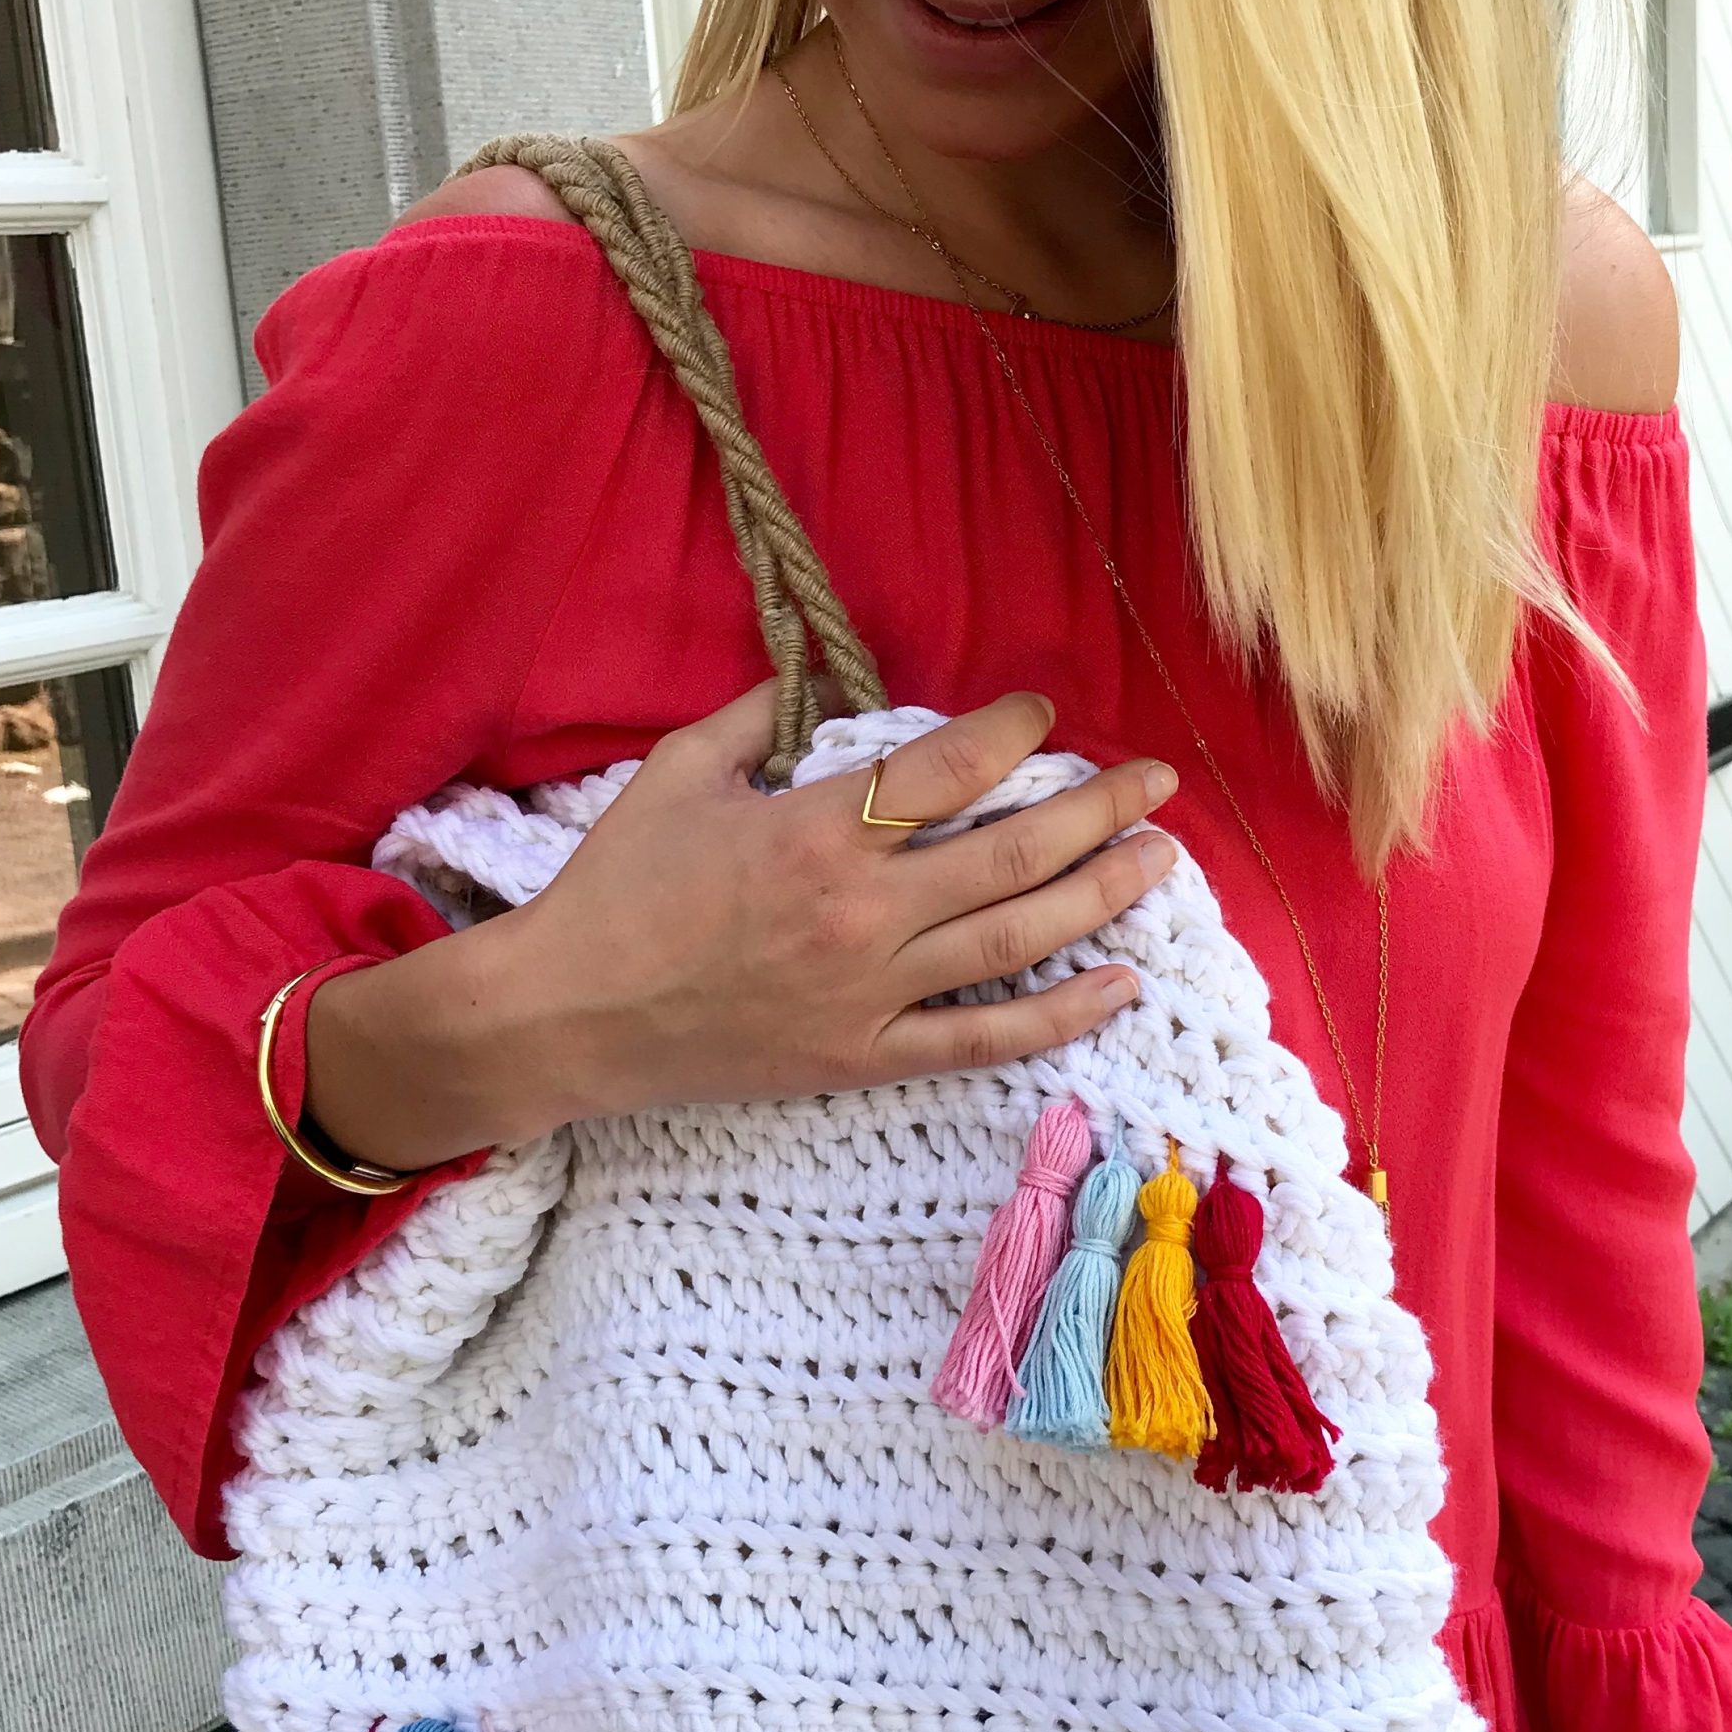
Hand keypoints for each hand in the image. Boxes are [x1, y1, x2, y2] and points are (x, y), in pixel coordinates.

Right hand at [305, 683, 1176, 1169]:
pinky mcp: (866, 1056)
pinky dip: (1061, 1016)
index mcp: (820, 829)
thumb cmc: (617, 888)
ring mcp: (872, 992)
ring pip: (1019, 939)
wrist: (571, 1015)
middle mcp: (862, 911)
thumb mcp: (679, 774)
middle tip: (1158, 782)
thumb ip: (754, 717)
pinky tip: (1121, 986)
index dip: (1015, 733)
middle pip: (1015, 852)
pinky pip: (985, 1040)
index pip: (952, 767)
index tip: (1045, 716)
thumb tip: (811, 676)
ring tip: (1159, 861)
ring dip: (1102, 896)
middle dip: (1101, 811)